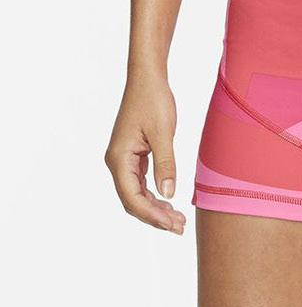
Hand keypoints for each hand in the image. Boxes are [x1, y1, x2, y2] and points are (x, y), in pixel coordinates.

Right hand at [104, 69, 185, 231]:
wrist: (147, 79)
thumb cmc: (153, 101)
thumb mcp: (163, 133)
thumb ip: (166, 164)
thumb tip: (168, 194)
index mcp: (119, 158)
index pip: (132, 198)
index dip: (152, 215)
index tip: (173, 224)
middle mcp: (116, 162)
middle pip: (132, 201)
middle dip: (155, 217)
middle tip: (180, 227)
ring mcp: (123, 160)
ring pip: (136, 194)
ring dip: (155, 209)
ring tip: (178, 220)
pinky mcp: (132, 156)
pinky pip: (140, 183)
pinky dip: (154, 196)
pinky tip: (169, 203)